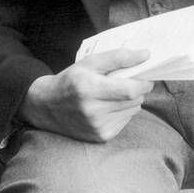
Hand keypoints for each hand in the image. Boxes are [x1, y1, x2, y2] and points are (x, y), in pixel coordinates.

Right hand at [20, 49, 154, 142]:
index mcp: (89, 89)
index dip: (144, 82)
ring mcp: (98, 127)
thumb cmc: (71, 80)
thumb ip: (119, 57)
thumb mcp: (91, 62)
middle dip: (138, 89)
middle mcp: (93, 111)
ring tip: (114, 94)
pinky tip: (108, 107)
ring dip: (131, 101)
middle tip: (130, 81)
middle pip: (134, 100)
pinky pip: (126, 120)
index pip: (130, 90)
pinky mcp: (101, 137)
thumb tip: (146, 55)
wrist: (47, 107)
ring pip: (133, 110)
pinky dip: (123, 111)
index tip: (146, 75)